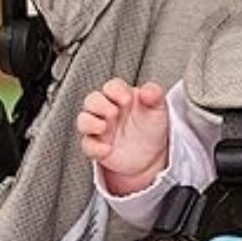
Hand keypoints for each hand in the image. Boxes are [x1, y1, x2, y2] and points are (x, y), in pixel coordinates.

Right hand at [76, 79, 168, 195]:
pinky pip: (88, 145)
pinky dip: (95, 148)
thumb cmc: (151, 126)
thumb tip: (146, 91)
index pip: (111, 87)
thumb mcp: (158, 108)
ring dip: (89, 122)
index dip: (115, 90)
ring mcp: (100, 129)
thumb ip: (155, 95)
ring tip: (104, 127)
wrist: (152, 153)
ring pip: (83, 121)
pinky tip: (108, 149)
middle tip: (114, 113)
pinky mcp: (97, 147)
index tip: (127, 100)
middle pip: (91, 100)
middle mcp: (106, 111)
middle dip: (99, 104)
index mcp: (120, 97)